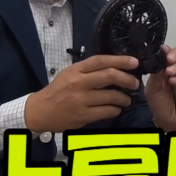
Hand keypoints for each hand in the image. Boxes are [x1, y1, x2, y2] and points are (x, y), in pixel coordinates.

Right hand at [24, 55, 140, 132]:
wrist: (40, 111)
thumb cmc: (58, 90)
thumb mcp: (69, 73)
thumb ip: (89, 70)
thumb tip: (114, 66)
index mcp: (76, 70)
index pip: (101, 60)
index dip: (120, 60)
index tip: (134, 62)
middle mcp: (78, 83)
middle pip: (109, 76)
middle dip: (128, 79)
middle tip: (135, 84)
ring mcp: (80, 100)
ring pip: (111, 96)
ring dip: (124, 98)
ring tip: (127, 100)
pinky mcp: (82, 116)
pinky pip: (107, 111)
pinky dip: (115, 110)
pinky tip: (116, 109)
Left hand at [145, 45, 175, 131]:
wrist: (169, 121)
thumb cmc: (160, 104)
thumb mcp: (152, 89)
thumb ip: (155, 75)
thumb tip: (159, 58)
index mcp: (167, 66)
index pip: (170, 51)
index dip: (167, 49)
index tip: (162, 51)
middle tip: (169, 59)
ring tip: (170, 73)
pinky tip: (173, 82)